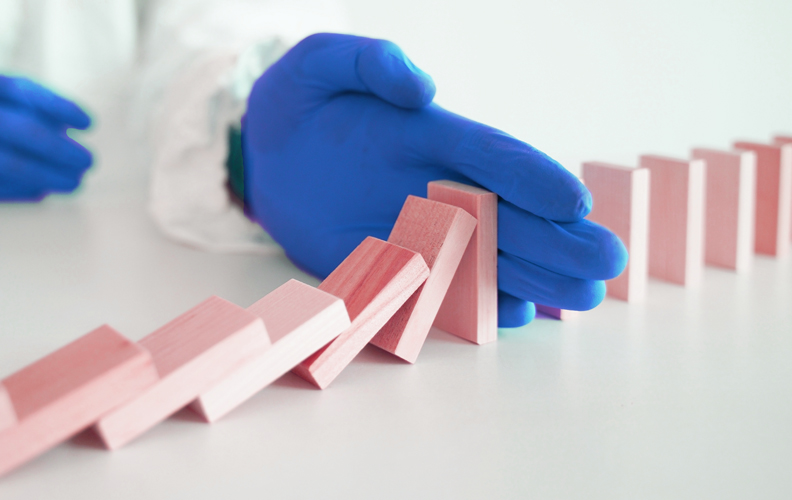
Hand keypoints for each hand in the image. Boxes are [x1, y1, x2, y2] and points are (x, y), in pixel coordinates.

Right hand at [0, 70, 91, 199]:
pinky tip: (41, 192)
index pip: (21, 91)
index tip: (88, 123)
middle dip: (61, 149)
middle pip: (20, 131)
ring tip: (73, 183)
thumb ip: (0, 97)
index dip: (60, 107)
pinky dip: (19, 192)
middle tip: (87, 161)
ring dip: (48, 176)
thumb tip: (57, 123)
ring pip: (7, 164)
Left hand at [242, 33, 627, 326]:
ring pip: (488, 253)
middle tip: (608, 265)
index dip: (534, 177)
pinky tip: (517, 315)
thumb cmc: (295, 102)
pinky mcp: (390, 260)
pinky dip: (477, 301)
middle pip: (508, 213)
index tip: (576, 201)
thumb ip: (369, 62)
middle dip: (559, 239)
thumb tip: (419, 86)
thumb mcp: (318, 64)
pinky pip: (441, 284)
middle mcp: (435, 183)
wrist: (259, 156)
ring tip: (582, 300)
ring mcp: (417, 227)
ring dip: (536, 277)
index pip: (491, 156)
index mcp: (429, 134)